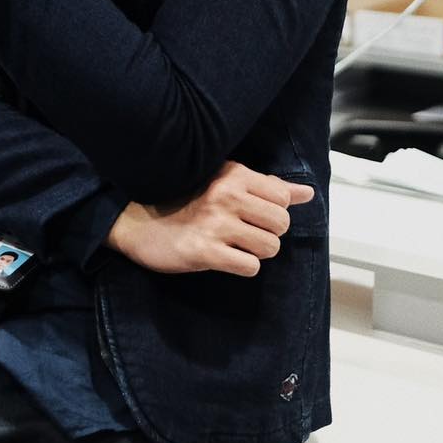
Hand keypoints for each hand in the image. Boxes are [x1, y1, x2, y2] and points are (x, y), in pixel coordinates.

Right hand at [104, 160, 315, 276]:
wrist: (136, 220)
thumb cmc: (184, 200)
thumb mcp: (224, 182)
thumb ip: (268, 187)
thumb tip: (307, 193)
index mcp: (233, 175)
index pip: (283, 198)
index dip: (274, 210)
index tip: (254, 214)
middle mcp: (226, 196)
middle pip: (281, 223)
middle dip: (269, 233)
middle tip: (246, 233)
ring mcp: (215, 224)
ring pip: (269, 247)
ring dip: (257, 252)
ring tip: (235, 245)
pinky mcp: (204, 252)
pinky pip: (249, 267)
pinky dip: (242, 266)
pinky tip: (225, 258)